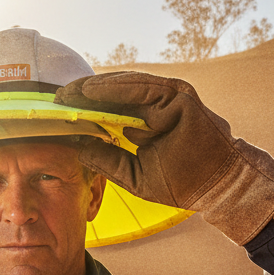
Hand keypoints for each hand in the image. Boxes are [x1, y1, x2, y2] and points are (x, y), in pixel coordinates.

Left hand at [55, 71, 273, 244]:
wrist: (217, 187)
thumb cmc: (182, 182)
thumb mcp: (133, 174)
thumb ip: (107, 160)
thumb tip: (78, 147)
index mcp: (145, 123)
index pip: (109, 110)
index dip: (83, 108)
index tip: (58, 109)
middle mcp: (156, 107)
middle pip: (113, 95)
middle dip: (83, 94)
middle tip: (56, 96)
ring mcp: (169, 98)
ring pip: (124, 87)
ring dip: (94, 88)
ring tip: (68, 91)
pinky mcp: (179, 95)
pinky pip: (142, 87)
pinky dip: (115, 88)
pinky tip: (91, 90)